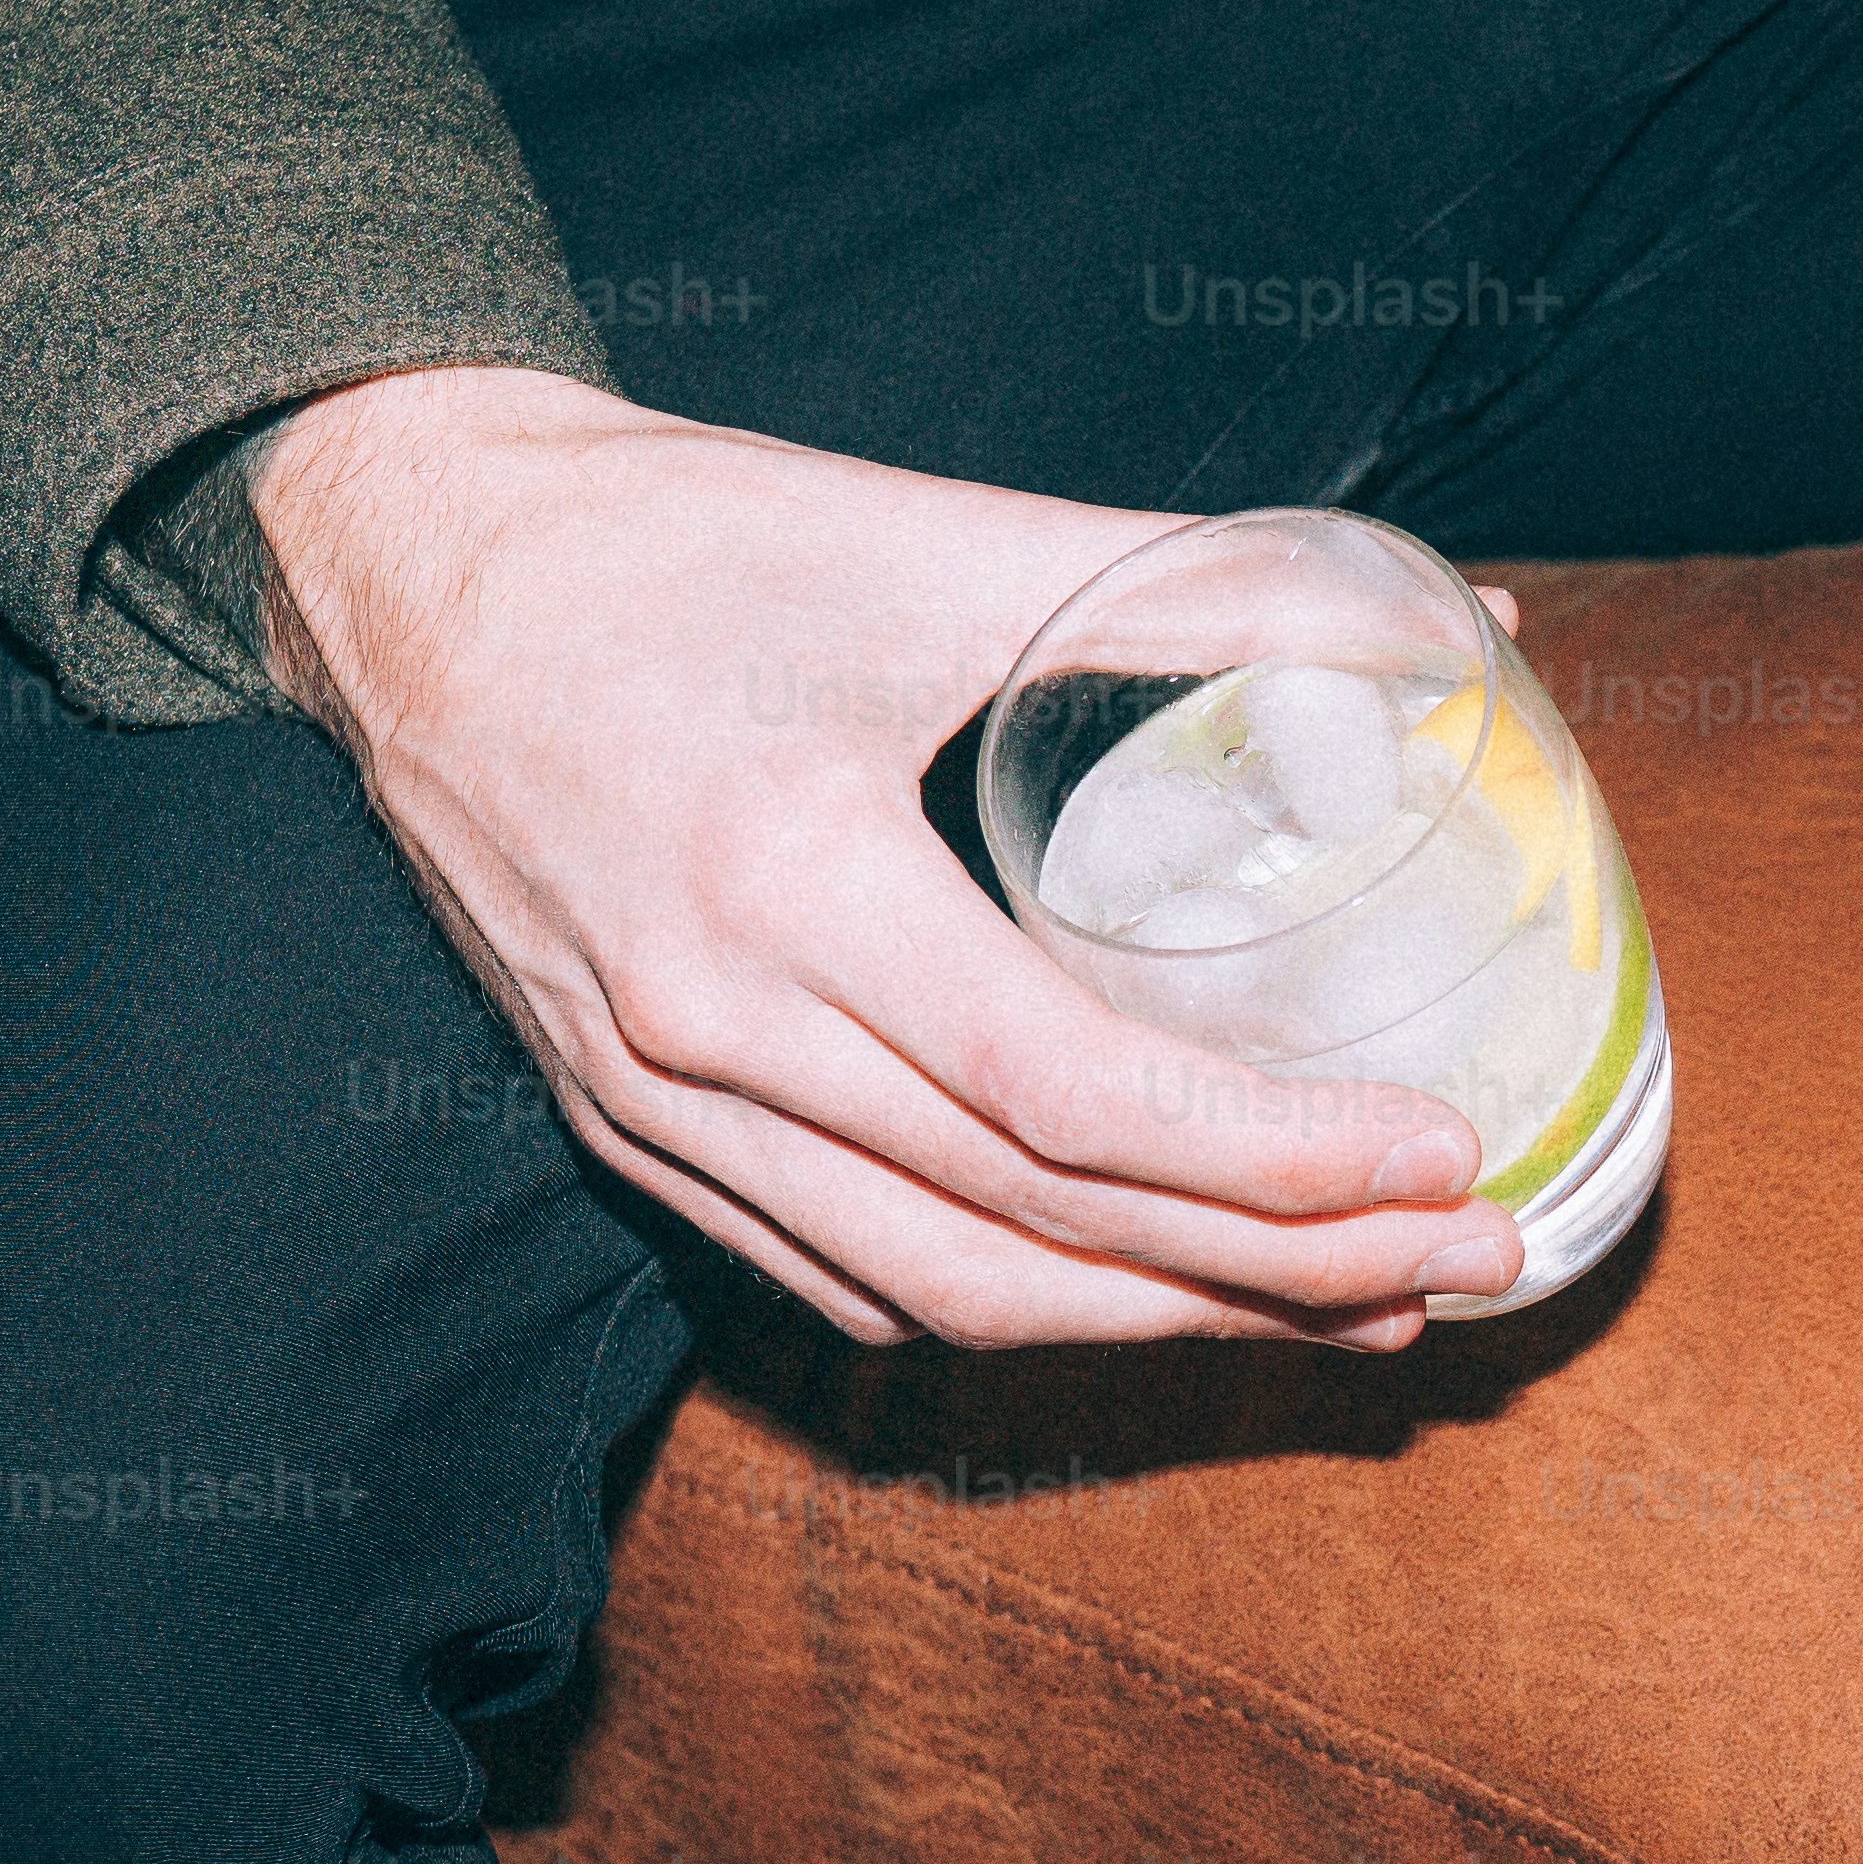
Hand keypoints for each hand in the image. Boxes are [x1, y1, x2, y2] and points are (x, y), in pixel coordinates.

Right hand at [251, 369, 1524, 1346]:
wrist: (404, 564)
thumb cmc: (675, 537)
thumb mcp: (939, 540)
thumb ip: (1200, 587)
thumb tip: (1453, 629)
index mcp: (789, 878)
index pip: (1073, 1097)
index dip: (1272, 1161)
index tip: (1443, 1164)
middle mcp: (706, 1029)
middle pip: (1033, 1229)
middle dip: (1273, 1273)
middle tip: (1458, 1271)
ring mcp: (650, 1100)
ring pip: (938, 1293)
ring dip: (1156, 1326)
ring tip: (1341, 1313)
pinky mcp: (622, 1122)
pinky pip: (836, 1276)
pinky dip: (1005, 1307)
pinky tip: (1135, 1294)